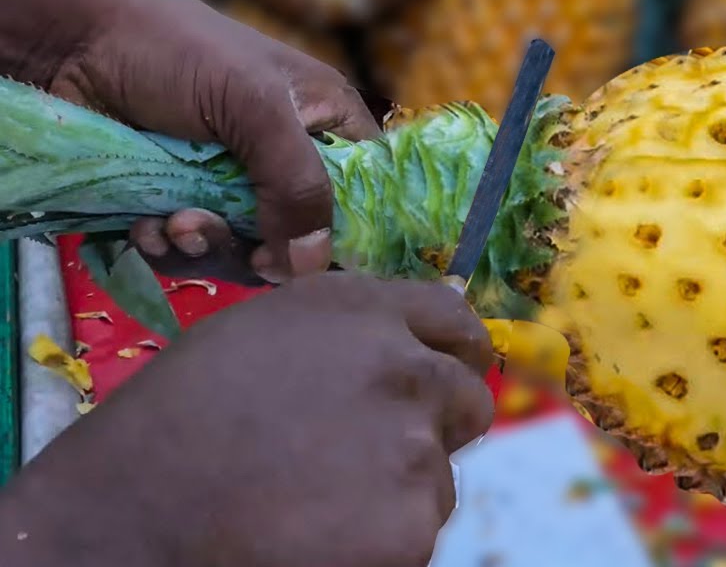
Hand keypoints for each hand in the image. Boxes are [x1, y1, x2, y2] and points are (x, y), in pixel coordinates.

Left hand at [0, 0, 381, 283]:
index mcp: (325, 120)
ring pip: (245, 249)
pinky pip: (193, 250)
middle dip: (257, 245)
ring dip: (205, 247)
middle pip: (302, 234)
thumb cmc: (176, 51)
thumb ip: (297, 184)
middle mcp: (286, 155)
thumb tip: (310, 265)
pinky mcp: (183, 199)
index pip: (364, 191)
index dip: (347, 230)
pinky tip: (145, 223)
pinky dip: (168, 246)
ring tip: (170, 223)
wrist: (69, 41)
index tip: (310, 257)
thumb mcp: (253, 106)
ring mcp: (234, 181)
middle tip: (210, 230)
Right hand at [0, 273, 494, 566]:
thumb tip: (406, 350)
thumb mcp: (257, 335)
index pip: (455, 322)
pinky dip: (380, 544)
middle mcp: (403, 366)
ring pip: (438, 477)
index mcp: (360, 311)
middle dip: (433, 429)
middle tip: (369, 460)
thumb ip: (343, 337)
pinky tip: (317, 540)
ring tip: (314, 503)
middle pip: (466, 399)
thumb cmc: (173, 424)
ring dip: (397, 492)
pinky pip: (415, 535)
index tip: (448, 380)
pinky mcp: (411, 524)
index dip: (456, 356)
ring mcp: (413, 446)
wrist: (129, 516)